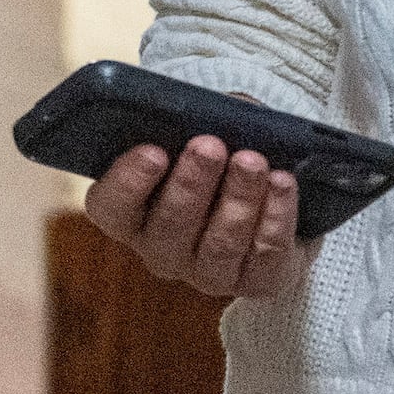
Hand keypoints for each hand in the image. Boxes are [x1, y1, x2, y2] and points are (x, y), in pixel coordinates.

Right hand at [80, 135, 302, 298]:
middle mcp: (160, 251)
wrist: (256, 201)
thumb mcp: (188, 139)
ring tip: (253, 161)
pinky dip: (275, 216)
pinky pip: (265, 255)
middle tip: (209, 146)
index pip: (112, 207)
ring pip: (221, 243)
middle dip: (192, 183)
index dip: (130, 181)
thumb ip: (185, 127)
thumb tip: (209, 109)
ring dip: (239, 197)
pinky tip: (281, 183)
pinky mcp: (253, 284)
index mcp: (127, 216)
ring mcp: (206, 274)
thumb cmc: (211, 162)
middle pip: (171, 225)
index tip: (153, 151)